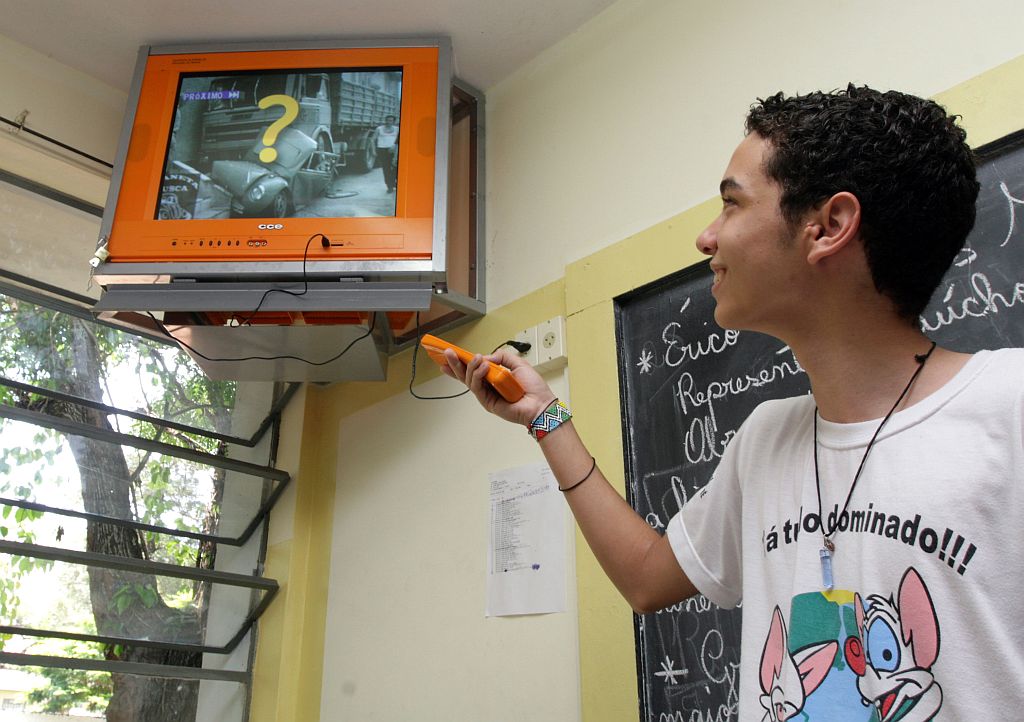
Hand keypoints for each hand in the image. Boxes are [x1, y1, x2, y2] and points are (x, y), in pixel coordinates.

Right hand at [440, 347, 554, 425]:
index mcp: (494, 377)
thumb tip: (487, 357)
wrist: (540, 403)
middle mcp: (488, 386)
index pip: (473, 369)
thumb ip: (503, 357)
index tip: (450, 354)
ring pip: (470, 380)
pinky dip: (478, 376)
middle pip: (466, 375)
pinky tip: (483, 367)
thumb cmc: (533, 387)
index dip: (461, 362)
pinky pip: (477, 388)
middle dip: (455, 363)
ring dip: (470, 367)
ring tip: (476, 358)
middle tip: (448, 353)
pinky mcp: (488, 403)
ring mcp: (487, 395)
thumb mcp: (518, 364)